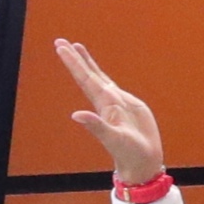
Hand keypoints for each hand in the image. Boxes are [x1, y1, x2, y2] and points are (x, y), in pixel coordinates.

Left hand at [53, 38, 162, 185]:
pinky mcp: (129, 105)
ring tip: (77, 47)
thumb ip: (96, 127)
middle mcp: (106, 101)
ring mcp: (116, 103)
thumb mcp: (114, 139)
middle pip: (88, 74)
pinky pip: (112, 85)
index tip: (62, 48)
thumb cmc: (129, 153)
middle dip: (75, 58)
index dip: (74, 63)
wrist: (143, 162)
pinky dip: (103, 75)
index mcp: (103, 105)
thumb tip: (76, 115)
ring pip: (98, 77)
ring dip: (87, 63)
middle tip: (61, 41)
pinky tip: (98, 72)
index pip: (85, 79)